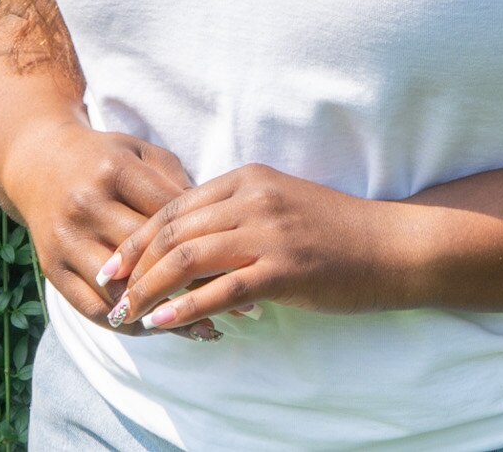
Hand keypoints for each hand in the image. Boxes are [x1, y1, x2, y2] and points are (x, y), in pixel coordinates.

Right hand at [0, 120, 221, 340]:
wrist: (40, 162)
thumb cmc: (106, 159)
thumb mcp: (143, 155)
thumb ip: (178, 185)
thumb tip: (218, 229)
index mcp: (114, 173)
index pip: (169, 217)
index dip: (208, 240)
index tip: (246, 260)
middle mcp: (87, 207)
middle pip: (148, 257)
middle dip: (195, 282)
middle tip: (241, 303)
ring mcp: (67, 241)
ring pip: (121, 290)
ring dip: (165, 313)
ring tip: (208, 326)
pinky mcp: (52, 269)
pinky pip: (93, 309)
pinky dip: (129, 325)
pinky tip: (162, 328)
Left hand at [100, 163, 409, 332]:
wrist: (394, 245)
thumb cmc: (339, 231)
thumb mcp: (282, 205)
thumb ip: (238, 213)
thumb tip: (191, 240)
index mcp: (248, 178)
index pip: (175, 206)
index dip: (137, 237)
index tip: (112, 263)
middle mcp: (253, 198)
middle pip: (173, 230)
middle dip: (133, 265)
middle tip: (109, 293)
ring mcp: (269, 232)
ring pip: (188, 259)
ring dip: (150, 290)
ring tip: (128, 315)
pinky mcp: (284, 269)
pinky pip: (221, 290)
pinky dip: (186, 307)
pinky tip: (164, 324)